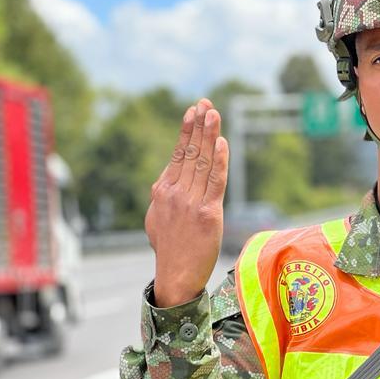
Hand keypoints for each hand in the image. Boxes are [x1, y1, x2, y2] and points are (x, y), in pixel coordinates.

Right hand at [145, 98, 227, 307]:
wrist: (176, 274)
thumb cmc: (170, 248)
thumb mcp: (159, 218)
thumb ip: (164, 197)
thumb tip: (166, 182)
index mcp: (162, 190)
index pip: (177, 154)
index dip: (187, 131)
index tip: (194, 112)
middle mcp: (174, 192)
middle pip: (189, 152)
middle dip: (198, 126)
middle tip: (205, 103)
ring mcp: (190, 202)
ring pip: (201, 162)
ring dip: (208, 135)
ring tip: (213, 113)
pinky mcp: (207, 213)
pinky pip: (215, 181)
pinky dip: (218, 160)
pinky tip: (221, 143)